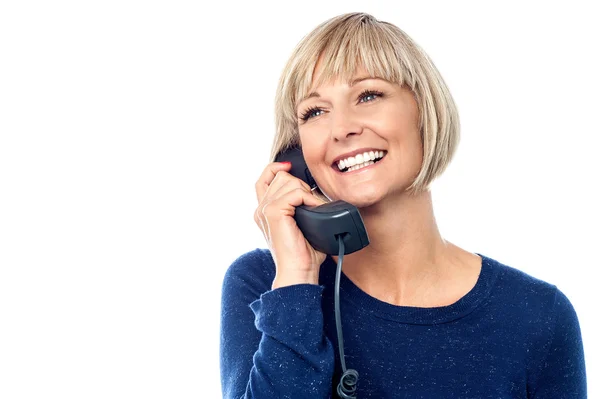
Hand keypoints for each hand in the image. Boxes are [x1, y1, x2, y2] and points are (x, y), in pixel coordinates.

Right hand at [254, 161, 327, 288]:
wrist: (299, 271)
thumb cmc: (303, 253)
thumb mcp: (301, 224)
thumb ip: (299, 206)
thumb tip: (314, 191)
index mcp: (264, 210)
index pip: (264, 178)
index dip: (276, 168)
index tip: (290, 167)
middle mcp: (260, 208)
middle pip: (281, 176)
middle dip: (300, 184)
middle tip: (311, 204)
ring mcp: (265, 210)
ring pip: (288, 181)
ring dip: (306, 192)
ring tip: (314, 209)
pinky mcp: (273, 213)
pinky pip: (295, 193)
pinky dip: (310, 199)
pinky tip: (315, 210)